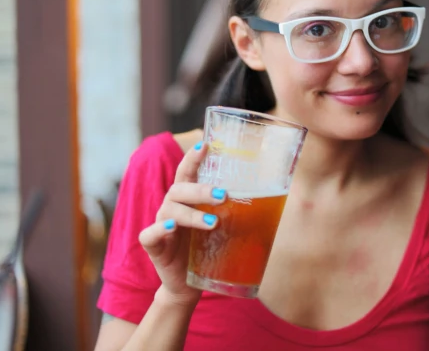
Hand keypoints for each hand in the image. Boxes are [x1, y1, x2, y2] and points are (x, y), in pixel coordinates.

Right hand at [138, 142, 226, 304]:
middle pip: (180, 188)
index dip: (194, 157)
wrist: (188, 283)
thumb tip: (279, 199)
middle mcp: (172, 206)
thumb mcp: (224, 227)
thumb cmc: (207, 249)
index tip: (206, 144)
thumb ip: (238, 211)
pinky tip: (173, 228)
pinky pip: (150, 234)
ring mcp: (161, 225)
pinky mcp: (154, 246)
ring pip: (170, 209)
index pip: (188, 172)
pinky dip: (160, 229)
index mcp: (187, 198)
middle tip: (224, 194)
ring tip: (213, 222)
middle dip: (201, 190)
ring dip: (192, 214)